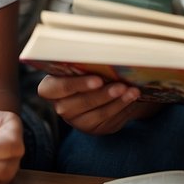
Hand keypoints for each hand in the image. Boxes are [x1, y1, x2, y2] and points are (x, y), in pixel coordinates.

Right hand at [37, 73, 153, 134]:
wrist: (98, 88)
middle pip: (80, 103)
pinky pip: (109, 120)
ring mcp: (78, 121)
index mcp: (51, 88)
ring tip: (132, 92)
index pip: (56, 88)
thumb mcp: (80, 66)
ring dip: (118, 102)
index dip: (77, 85)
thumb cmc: (86, 70)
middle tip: (121, 86)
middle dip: (103, 95)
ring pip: (98, 114)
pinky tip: (131, 99)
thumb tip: (105, 55)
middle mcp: (61, 107)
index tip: (98, 79)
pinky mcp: (96, 128)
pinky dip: (122, 109)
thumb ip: (84, 64)